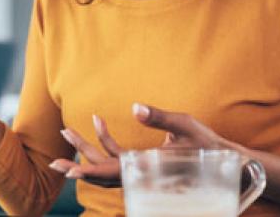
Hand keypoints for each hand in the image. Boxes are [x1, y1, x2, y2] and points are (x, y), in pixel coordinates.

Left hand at [48, 103, 245, 187]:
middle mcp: (140, 173)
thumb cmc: (207, 144)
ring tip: (68, 131)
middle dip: (77, 163)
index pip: (111, 172)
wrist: (225, 162)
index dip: (88, 171)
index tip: (68, 170)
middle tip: (53, 160)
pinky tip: (99, 120)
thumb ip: (159, 116)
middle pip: (101, 171)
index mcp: (148, 168)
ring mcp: (141, 170)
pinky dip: (106, 141)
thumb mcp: (185, 125)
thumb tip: (135, 107)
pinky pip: (118, 156)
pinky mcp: (144, 163)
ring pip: (107, 164)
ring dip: (87, 149)